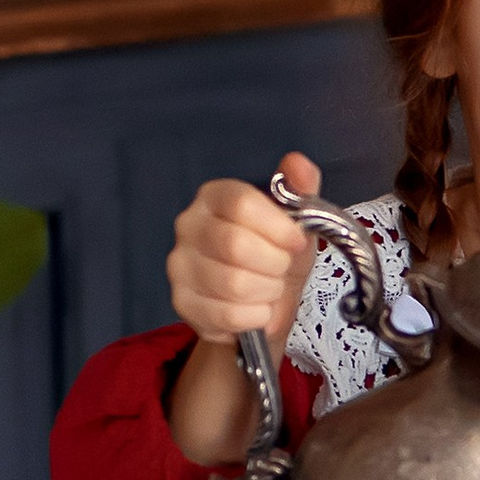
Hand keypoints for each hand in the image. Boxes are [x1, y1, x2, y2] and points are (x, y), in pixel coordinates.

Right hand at [168, 151, 321, 344]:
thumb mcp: (296, 222)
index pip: (241, 203)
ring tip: (271, 287)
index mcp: (214, 196)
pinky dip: (256, 316)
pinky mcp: (181, 302)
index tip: (297, 242)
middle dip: (275, 263)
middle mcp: (188, 225)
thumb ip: (300, 190)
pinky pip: (227, 314)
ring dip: (267, 291)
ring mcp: (179, 265)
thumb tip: (299, 163)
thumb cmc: (275, 255)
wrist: (260, 303)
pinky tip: (258, 308)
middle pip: (236, 245)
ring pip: (233, 283)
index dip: (278, 227)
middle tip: (283, 267)